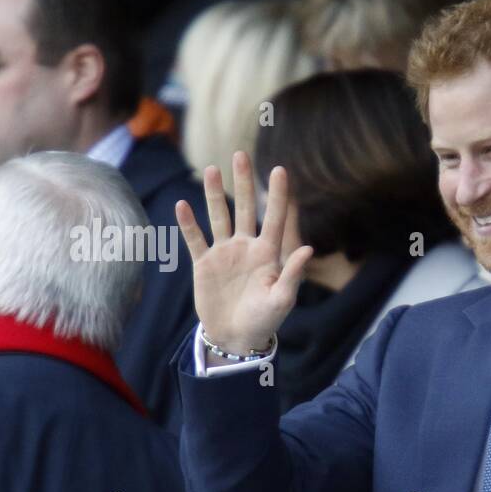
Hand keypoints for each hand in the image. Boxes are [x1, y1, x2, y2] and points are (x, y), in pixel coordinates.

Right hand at [175, 151, 312, 355]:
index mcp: (268, 253)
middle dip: (243, 182)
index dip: (277, 195)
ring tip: (212, 170)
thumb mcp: (282, 299)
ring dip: (214, 195)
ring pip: (219, 217)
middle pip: (244, 208)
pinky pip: (195, 239)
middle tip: (240, 154)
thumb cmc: (265, 320)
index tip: (279, 169)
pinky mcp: (204, 264)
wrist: (236, 337)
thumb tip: (308, 248)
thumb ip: (293, 274)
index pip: (274, 218)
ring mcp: (224, 253)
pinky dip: (188, 224)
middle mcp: (246, 247)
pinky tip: (182, 204)